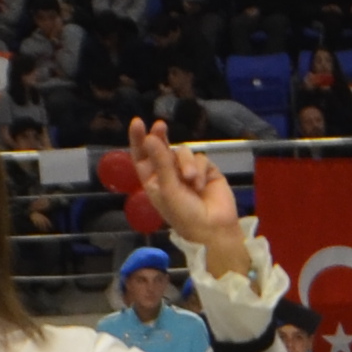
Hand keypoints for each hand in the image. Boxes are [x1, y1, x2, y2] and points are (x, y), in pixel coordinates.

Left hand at [135, 122, 245, 259]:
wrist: (213, 229)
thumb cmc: (184, 214)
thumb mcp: (168, 189)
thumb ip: (161, 161)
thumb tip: (150, 137)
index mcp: (153, 181)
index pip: (142, 156)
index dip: (139, 140)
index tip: (138, 122)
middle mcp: (169, 174)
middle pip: (163, 148)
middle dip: (161, 137)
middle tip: (160, 126)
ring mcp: (188, 172)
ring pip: (184, 152)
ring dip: (186, 164)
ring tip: (191, 181)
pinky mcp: (206, 171)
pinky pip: (201, 159)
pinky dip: (200, 171)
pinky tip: (201, 186)